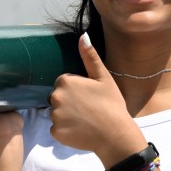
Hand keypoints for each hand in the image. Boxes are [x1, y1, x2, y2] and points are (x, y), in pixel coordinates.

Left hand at [49, 34, 144, 161]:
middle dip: (69, 101)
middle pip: (58, 97)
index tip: (89, 96)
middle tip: (88, 108)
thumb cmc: (112, 104)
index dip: (77, 89)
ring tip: (86, 120)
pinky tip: (81, 130)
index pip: (63, 82)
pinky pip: (57, 129)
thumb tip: (83, 36)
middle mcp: (55, 97)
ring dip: (67, 116)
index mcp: (65, 81)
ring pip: (57, 113)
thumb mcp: (103, 78)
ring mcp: (54, 116)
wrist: (115, 134)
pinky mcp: (56, 133)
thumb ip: (90, 57)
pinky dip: (66, 130)